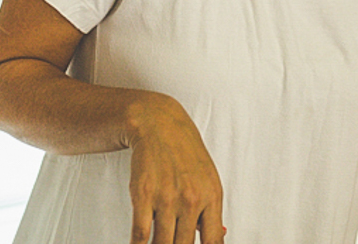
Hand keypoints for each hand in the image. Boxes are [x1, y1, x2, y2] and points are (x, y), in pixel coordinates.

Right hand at [126, 93, 224, 243]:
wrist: (160, 125)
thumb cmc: (185, 154)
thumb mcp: (208, 179)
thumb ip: (210, 212)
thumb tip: (216, 239)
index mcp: (212, 197)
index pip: (213, 242)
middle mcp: (192, 199)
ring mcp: (167, 197)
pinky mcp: (144, 195)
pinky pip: (141, 233)